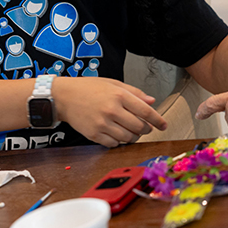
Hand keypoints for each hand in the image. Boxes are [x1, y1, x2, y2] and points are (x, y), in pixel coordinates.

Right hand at [52, 77, 166, 147]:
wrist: (64, 97)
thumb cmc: (88, 88)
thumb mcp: (113, 84)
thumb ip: (134, 93)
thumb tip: (152, 102)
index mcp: (119, 95)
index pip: (146, 111)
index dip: (158, 120)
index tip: (163, 125)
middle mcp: (111, 110)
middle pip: (139, 127)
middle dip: (146, 129)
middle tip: (144, 127)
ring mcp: (102, 124)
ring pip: (128, 138)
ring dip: (134, 136)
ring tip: (131, 130)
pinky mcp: (94, 135)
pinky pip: (114, 143)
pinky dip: (119, 141)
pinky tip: (117, 133)